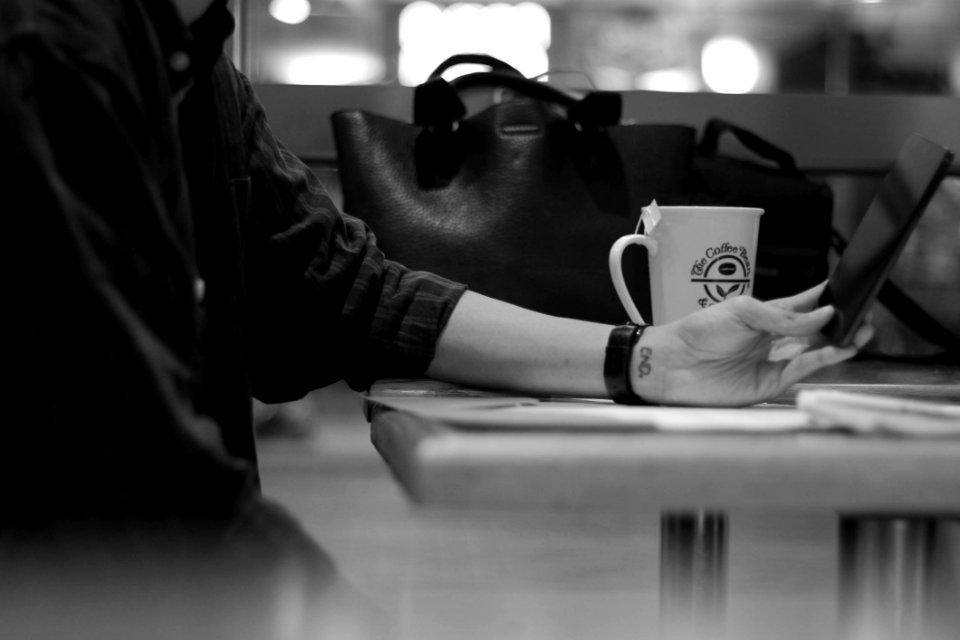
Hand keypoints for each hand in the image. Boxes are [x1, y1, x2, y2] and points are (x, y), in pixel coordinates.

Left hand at [634, 284, 873, 405]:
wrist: (673, 363)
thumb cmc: (699, 331)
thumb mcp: (744, 311)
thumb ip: (785, 316)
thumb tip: (824, 314)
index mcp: (765, 317)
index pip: (804, 306)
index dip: (827, 299)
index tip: (852, 289)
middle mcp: (772, 340)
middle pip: (816, 332)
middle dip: (842, 324)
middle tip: (865, 316)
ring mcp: (772, 363)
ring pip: (815, 354)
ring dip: (839, 343)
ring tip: (861, 332)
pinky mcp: (768, 385)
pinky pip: (801, 371)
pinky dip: (820, 360)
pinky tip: (834, 349)